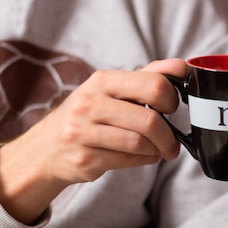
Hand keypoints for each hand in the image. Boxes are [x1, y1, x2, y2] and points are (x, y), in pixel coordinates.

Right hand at [0, 58, 187, 223]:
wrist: (45, 148)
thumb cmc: (88, 115)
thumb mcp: (112, 89)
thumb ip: (148, 76)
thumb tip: (182, 66)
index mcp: (103, 81)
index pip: (153, 84)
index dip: (172, 99)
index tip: (172, 108)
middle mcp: (90, 103)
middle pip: (150, 120)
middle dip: (169, 136)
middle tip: (173, 143)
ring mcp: (83, 132)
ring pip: (140, 143)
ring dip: (157, 150)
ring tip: (159, 150)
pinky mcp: (84, 159)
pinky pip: (128, 161)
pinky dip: (144, 160)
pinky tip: (143, 157)